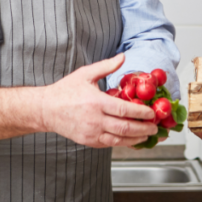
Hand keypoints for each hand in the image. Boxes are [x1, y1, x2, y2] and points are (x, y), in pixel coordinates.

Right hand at [40, 53, 157, 146]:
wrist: (46, 110)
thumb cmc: (65, 91)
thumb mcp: (85, 74)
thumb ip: (106, 66)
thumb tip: (123, 57)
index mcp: (96, 102)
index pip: (124, 110)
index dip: (141, 112)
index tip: (152, 113)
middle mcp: (94, 120)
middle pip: (125, 127)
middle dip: (144, 128)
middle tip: (155, 127)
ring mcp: (91, 133)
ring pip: (119, 139)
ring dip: (137, 139)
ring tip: (148, 135)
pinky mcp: (89, 141)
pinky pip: (110, 144)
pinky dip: (124, 143)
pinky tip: (133, 140)